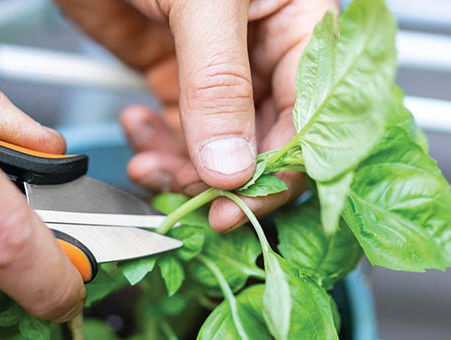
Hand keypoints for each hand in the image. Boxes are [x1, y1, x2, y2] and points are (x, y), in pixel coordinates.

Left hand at [54, 0, 334, 229]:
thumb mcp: (204, 1)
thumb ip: (218, 82)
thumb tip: (232, 166)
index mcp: (300, 21)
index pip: (312, 115)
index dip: (280, 169)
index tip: (238, 207)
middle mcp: (264, 49)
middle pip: (265, 141)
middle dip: (225, 180)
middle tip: (189, 201)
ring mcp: (216, 65)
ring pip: (218, 147)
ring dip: (185, 169)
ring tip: (151, 168)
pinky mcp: (172, 70)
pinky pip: (177, 130)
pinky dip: (157, 145)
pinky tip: (137, 131)